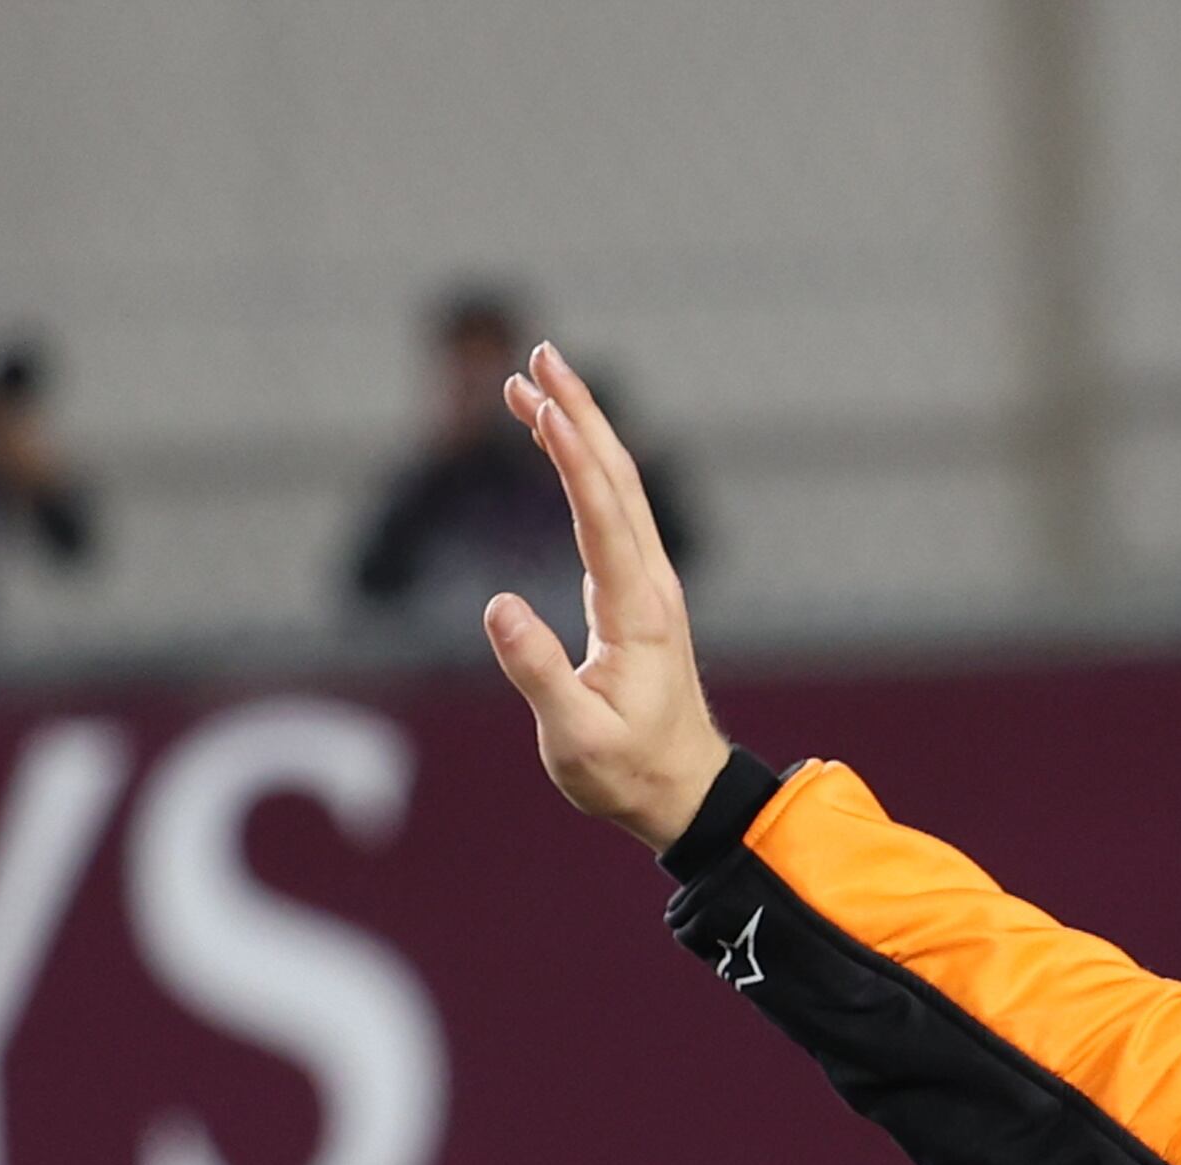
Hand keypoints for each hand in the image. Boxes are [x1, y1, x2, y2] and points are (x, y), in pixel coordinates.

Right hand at [484, 343, 726, 853]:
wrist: (682, 793)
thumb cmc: (627, 775)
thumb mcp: (576, 739)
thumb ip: (538, 675)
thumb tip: (497, 606)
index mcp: (636, 610)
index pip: (604, 514)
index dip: (573, 454)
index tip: (542, 401)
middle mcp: (650, 584)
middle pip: (617, 480)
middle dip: (580, 413)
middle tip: (538, 355)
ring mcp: (647, 583)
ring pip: (616, 489)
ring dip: (579, 430)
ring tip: (532, 381)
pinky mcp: (635, 591)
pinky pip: (609, 511)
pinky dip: (581, 466)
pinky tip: (555, 440)